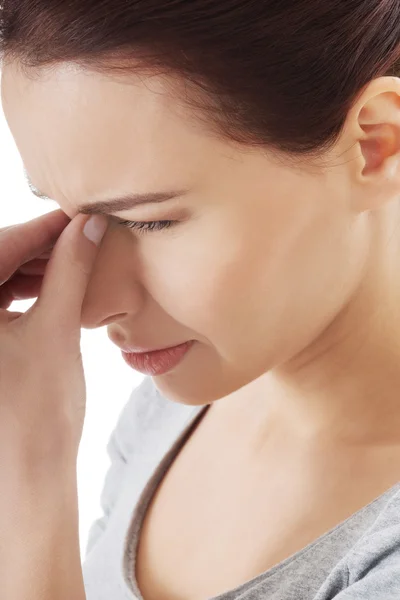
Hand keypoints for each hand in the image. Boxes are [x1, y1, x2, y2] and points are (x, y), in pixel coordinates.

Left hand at [0, 209, 107, 463]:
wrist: (27, 478)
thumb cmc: (39, 414)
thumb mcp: (57, 331)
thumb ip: (71, 271)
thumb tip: (89, 226)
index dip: (42, 228)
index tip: (78, 215)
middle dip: (36, 248)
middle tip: (80, 239)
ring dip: (28, 270)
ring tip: (69, 265)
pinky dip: (18, 293)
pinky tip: (48, 290)